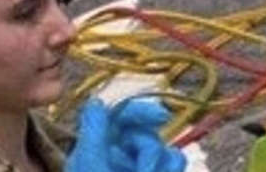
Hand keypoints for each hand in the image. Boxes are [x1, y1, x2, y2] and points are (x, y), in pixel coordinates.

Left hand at [66, 98, 185, 171]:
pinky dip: (171, 167)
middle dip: (149, 149)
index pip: (120, 115)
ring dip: (161, 162)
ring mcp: (137, 167)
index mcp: (95, 149)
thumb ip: (94, 133)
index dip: (140, 110)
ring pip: (161, 146)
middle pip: (144, 131)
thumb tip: (96, 100)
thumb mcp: (92, 166)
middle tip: (145, 170)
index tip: (162, 116)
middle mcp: (117, 156)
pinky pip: (174, 160)